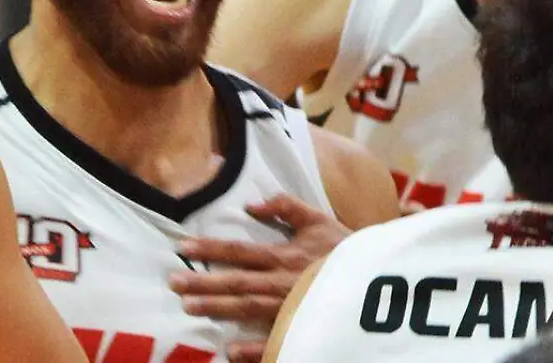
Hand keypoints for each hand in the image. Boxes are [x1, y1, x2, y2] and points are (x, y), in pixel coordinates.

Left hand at [169, 194, 350, 360]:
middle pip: (237, 282)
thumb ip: (285, 207)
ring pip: (248, 309)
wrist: (379, 277)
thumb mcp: (318, 220)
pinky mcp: (302, 329)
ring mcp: (291, 308)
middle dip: (203, 282)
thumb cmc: (344, 249)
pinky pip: (275, 342)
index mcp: (284, 256)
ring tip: (189, 307)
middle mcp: (282, 282)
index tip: (183, 247)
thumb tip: (251, 204)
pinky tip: (230, 352)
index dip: (210, 248)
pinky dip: (253, 349)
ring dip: (218, 309)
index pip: (240, 251)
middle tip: (173, 283)